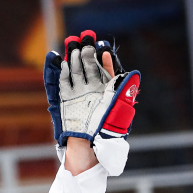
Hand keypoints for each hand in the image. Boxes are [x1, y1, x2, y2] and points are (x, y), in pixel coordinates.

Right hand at [44, 31, 140, 174]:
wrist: (88, 154)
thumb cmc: (107, 137)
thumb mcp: (120, 114)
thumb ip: (125, 94)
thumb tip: (134, 75)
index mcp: (107, 95)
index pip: (107, 73)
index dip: (105, 61)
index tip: (103, 49)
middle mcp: (93, 93)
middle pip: (89, 69)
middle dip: (87, 53)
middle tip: (84, 38)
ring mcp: (78, 96)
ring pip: (75, 72)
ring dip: (73, 58)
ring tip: (72, 44)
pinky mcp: (64, 102)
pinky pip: (60, 84)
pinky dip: (59, 71)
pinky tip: (58, 59)